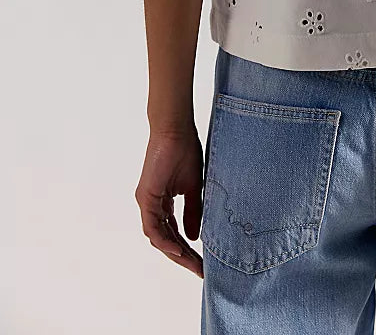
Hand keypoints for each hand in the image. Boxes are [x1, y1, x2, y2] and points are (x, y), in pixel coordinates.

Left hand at [135, 127, 204, 276]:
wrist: (175, 130)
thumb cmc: (185, 151)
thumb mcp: (194, 187)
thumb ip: (193, 212)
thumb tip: (194, 237)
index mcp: (163, 203)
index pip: (175, 233)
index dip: (188, 250)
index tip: (203, 263)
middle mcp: (152, 206)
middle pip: (166, 240)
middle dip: (184, 257)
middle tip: (201, 270)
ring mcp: (147, 202)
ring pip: (158, 237)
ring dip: (175, 252)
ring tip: (193, 264)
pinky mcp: (145, 197)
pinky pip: (153, 227)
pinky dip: (164, 240)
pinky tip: (178, 249)